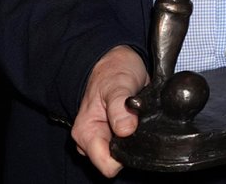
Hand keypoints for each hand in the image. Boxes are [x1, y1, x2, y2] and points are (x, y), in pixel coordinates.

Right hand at [71, 45, 147, 177]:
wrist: (119, 61)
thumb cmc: (113, 71)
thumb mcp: (116, 84)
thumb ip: (119, 107)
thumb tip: (126, 130)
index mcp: (86, 132)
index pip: (107, 163)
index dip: (124, 154)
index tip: (134, 134)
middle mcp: (94, 139)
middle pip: (117, 160)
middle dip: (131, 146)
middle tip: (137, 120)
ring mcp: (106, 138)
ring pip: (126, 153)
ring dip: (136, 138)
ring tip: (138, 116)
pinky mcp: (118, 136)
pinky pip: (132, 144)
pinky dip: (139, 134)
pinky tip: (139, 119)